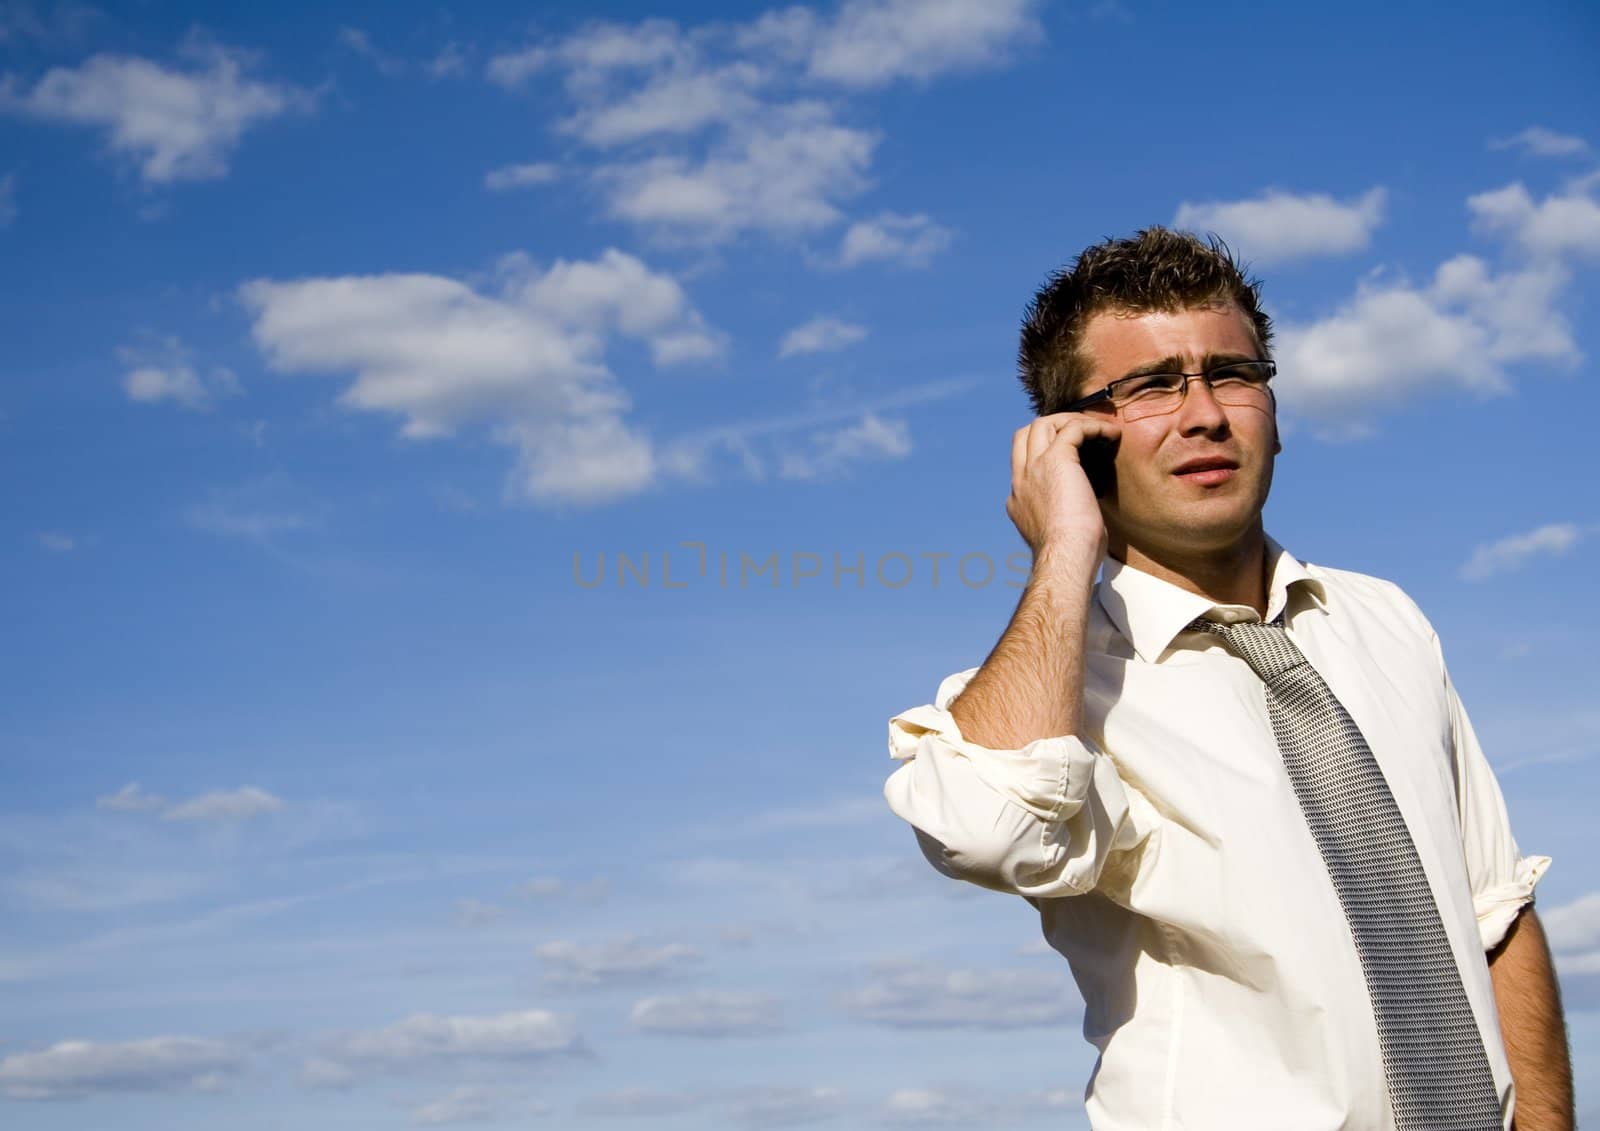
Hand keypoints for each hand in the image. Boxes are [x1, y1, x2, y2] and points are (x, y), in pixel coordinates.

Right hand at [1007, 413, 1121, 556]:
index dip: (1045, 449)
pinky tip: (1112, 434)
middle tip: (1084, 433)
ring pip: (1044, 424)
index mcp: (1018, 499)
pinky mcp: (1055, 460)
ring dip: (1073, 422)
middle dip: (1053, 427)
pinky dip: (1093, 426)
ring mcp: (1034, 468)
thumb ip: (1062, 515)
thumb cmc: (1072, 556)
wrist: (1066, 557)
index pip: (1023, 461)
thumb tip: (1081, 511)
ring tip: (1099, 430)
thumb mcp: (1060, 532)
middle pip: (1026, 434)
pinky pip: (1073, 429)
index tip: (1074, 452)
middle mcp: (1021, 479)